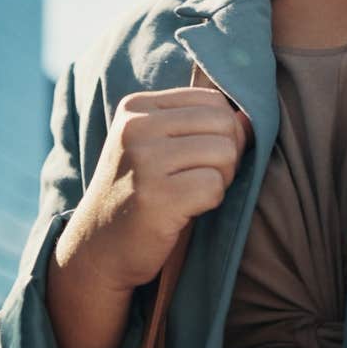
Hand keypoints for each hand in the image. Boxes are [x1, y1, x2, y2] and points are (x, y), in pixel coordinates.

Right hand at [60, 70, 253, 293]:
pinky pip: (214, 187)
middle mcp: (136, 127)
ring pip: (224, 153)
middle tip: (200, 179)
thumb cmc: (137, 194)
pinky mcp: (156, 198)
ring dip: (220, 179)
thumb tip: (248, 119)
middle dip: (226, 154)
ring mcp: (144, 162)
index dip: (223, 131)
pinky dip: (210, 202)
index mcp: (136, 107)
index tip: (202, 158)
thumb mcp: (153, 147)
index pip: (211, 100)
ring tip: (191, 194)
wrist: (98, 247)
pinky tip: (184, 211)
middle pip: (223, 123)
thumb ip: (197, 126)